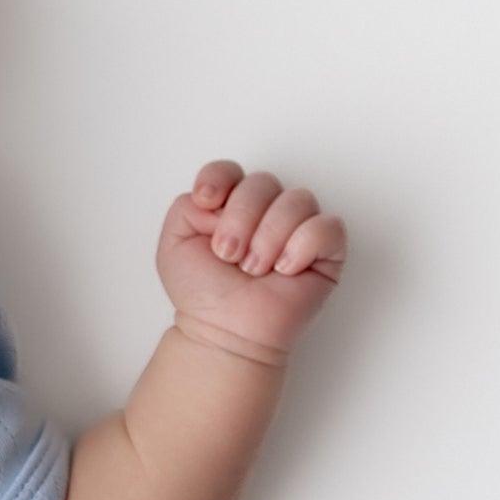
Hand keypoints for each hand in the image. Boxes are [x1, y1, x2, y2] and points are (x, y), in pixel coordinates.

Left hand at [157, 160, 346, 363]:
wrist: (224, 329)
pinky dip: (301, 248)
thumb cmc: (202, 292)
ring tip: (254, 270)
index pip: (230, 170)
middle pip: (263, 182)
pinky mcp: (326, 250)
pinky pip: (326, 227)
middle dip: (240, 220)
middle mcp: (266, 210)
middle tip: (229, 256)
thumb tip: (218, 196)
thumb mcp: (174, 243)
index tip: (206, 203)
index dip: (219, 179)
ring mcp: (297, 228)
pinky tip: (284, 270)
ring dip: (268, 238)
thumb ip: (185, 206)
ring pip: (297, 200)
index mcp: (230, 205)